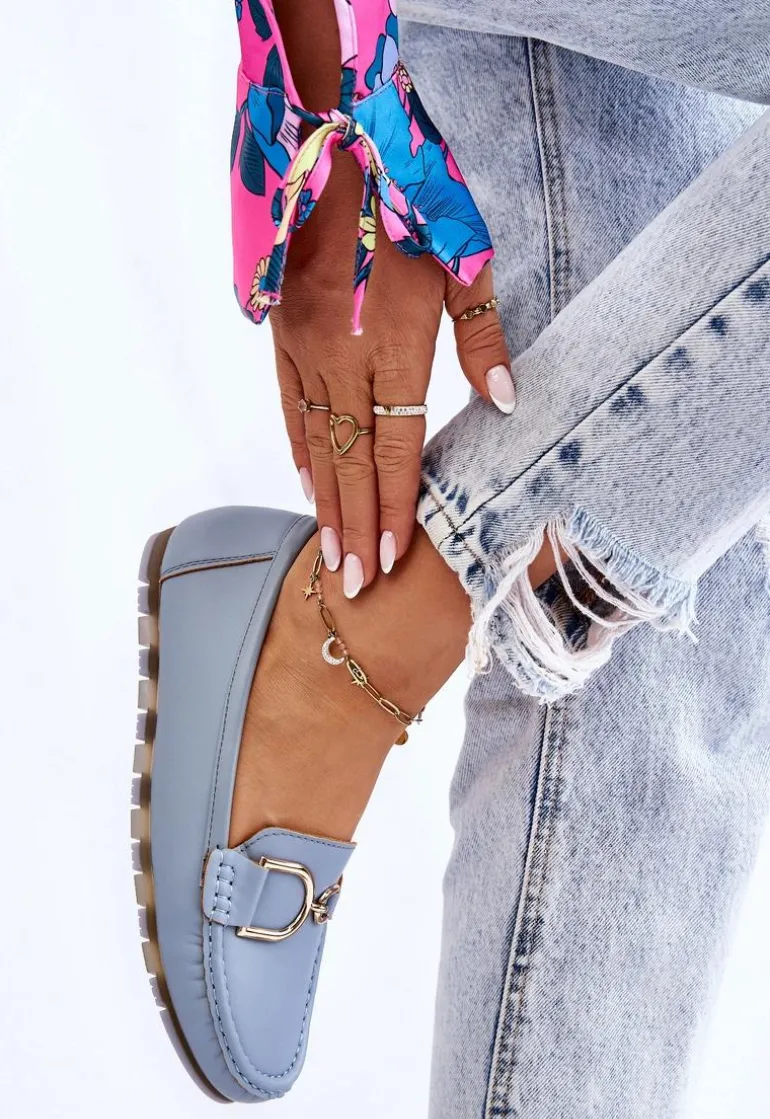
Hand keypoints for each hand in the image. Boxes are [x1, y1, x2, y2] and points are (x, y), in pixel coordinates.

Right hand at [272, 149, 512, 596]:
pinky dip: (299, 451)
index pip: (392, 447)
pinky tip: (306, 485)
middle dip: (353, 527)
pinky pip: (289, 407)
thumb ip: (486, 341)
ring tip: (328, 554)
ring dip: (323, 503)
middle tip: (352, 586)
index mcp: (394, 344)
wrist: (336, 150)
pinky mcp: (284, 335)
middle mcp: (342, 356)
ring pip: (314, 442)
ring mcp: (306, 348)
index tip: (389, 559)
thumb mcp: (466, 263)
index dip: (391, 507)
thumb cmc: (414, 206)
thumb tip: (506, 406)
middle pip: (349, 461)